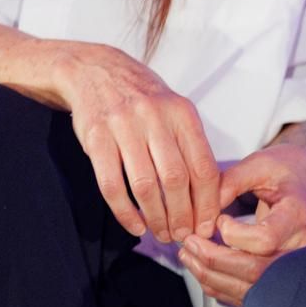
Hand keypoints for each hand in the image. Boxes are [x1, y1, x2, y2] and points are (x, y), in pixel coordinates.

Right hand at [53, 43, 221, 242]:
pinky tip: (135, 225)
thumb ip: (191, 146)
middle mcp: (155, 117)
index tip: (207, 226)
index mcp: (182, 113)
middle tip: (182, 236)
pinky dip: (125, 212)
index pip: (204, 167)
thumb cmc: (143, 98)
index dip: (208, 203)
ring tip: (161, 233)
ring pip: (145, 185)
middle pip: (176, 180)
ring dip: (155, 217)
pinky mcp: (96, 138)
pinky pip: (111, 185)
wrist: (95, 70)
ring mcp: (124, 126)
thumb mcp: (174, 110)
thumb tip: (210, 196)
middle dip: (183, 216)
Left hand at [178, 145, 305, 306]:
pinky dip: (218, 283)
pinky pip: (246, 291)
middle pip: (255, 270)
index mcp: (296, 214)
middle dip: (213, 260)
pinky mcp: (278, 273)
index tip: (219, 219)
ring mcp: (289, 264)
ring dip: (211, 275)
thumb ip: (229, 182)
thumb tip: (201, 209)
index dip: (234, 234)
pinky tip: (202, 265)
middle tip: (190, 242)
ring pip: (249, 287)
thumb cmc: (290, 171)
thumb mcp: (260, 164)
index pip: (265, 239)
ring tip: (189, 254)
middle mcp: (297, 245)